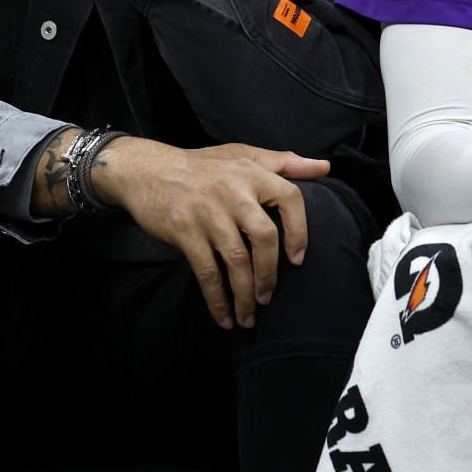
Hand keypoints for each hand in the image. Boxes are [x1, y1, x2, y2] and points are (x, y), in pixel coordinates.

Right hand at [90, 137, 329, 329]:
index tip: (298, 259)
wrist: (147, 171)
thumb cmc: (200, 166)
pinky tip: (223, 316)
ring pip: (236, 261)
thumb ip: (283, 162)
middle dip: (269, 274)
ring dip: (245, 295)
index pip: (290, 198)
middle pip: (265, 238)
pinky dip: (217, 299)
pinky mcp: (185, 231)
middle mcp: (232, 191)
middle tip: (268, 297)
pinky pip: (207, 272)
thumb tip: (324, 167)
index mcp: (251, 172)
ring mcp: (208, 212)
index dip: (300, 231)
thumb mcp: (241, 155)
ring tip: (248, 317)